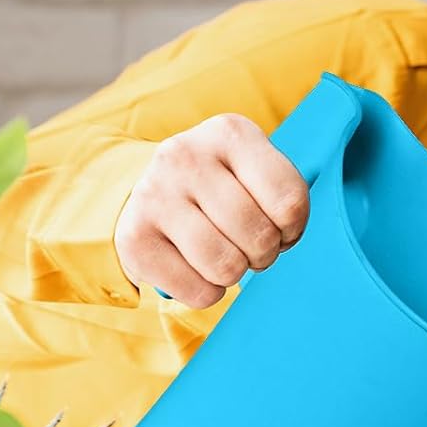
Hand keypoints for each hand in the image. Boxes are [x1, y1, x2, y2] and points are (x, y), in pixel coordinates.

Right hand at [114, 114, 309, 307]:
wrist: (155, 192)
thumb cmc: (226, 188)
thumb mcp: (259, 174)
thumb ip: (286, 199)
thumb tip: (282, 239)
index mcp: (230, 133)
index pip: (290, 202)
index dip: (293, 228)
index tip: (277, 223)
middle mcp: (185, 156)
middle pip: (260, 236)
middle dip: (265, 253)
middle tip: (248, 243)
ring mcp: (154, 194)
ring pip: (228, 266)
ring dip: (236, 274)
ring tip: (224, 253)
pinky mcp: (134, 238)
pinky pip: (199, 292)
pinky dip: (208, 292)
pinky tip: (196, 266)